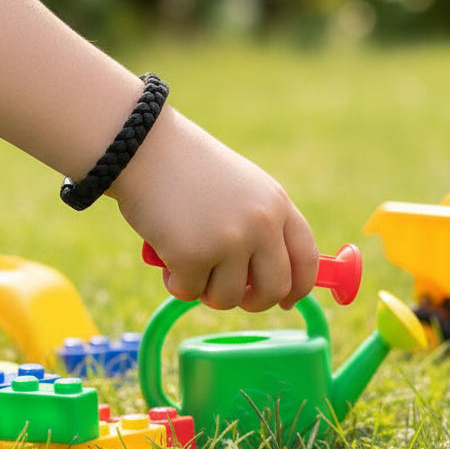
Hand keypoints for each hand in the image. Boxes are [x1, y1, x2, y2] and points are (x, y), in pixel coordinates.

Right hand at [109, 107, 319, 312]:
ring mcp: (229, 241)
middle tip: (229, 294)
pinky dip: (176, 282)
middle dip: (252, 302)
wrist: (143, 147)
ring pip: (229, 298)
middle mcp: (261, 224)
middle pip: (274, 288)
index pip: (306, 259)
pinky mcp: (194, 256)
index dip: (298, 288)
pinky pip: (190, 292)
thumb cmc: (186, 167)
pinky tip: (166, 254)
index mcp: (276, 203)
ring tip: (188, 263)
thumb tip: (271, 284)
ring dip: (207, 291)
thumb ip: (260, 225)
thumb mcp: (241, 186)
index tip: (285, 302)